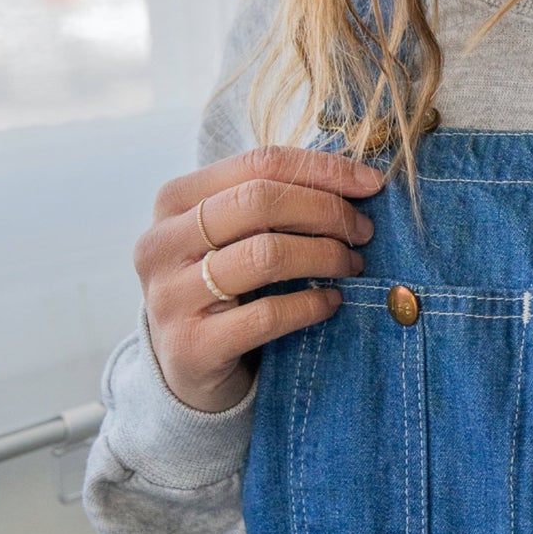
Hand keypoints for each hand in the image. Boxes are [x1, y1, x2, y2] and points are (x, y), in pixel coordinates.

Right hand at [133, 146, 383, 412]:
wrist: (187, 370)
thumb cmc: (223, 291)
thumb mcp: (232, 239)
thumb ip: (272, 206)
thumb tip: (355, 181)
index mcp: (174, 200)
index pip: (257, 163)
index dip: (322, 170)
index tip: (371, 183)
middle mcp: (161, 242)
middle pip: (259, 202)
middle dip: (326, 212)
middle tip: (363, 231)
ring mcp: (170, 295)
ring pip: (264, 255)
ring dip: (324, 256)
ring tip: (352, 265)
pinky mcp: (191, 345)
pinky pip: (267, 315)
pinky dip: (310, 304)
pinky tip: (331, 302)